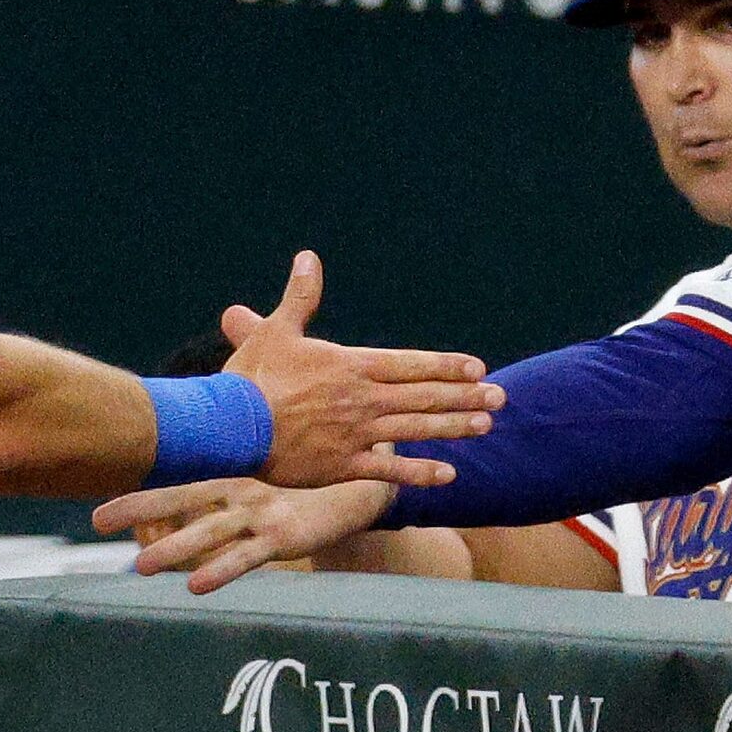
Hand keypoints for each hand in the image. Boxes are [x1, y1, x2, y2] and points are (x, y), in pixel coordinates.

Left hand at [93, 478, 396, 593]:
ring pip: (209, 531)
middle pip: (181, 500)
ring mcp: (260, 514)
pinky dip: (220, 570)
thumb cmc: (296, 497)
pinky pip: (245, 556)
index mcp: (229, 480)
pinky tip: (195, 585)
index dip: (138, 499)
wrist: (355, 492)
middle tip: (98, 521)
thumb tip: (182, 525)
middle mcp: (239, 492)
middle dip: (139, 509)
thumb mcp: (255, 494)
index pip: (175, 489)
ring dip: (173, 548)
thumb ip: (221, 506)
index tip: (99, 514)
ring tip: (140, 567)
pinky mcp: (283, 536)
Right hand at [217, 252, 500, 488]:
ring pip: (416, 430)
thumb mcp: (276, 330)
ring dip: (454, 427)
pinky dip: (420, 472)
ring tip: (485, 426)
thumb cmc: (251, 377)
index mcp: (351, 365)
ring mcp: (357, 434)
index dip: (446, 366)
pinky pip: (390, 472)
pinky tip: (449, 474)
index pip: (411, 364)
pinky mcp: (343, 466)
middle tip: (500, 398)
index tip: (477, 368)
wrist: (231, 426)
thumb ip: (300, 297)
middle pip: (424, 396)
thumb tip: (309, 257)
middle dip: (465, 396)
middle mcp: (363, 399)